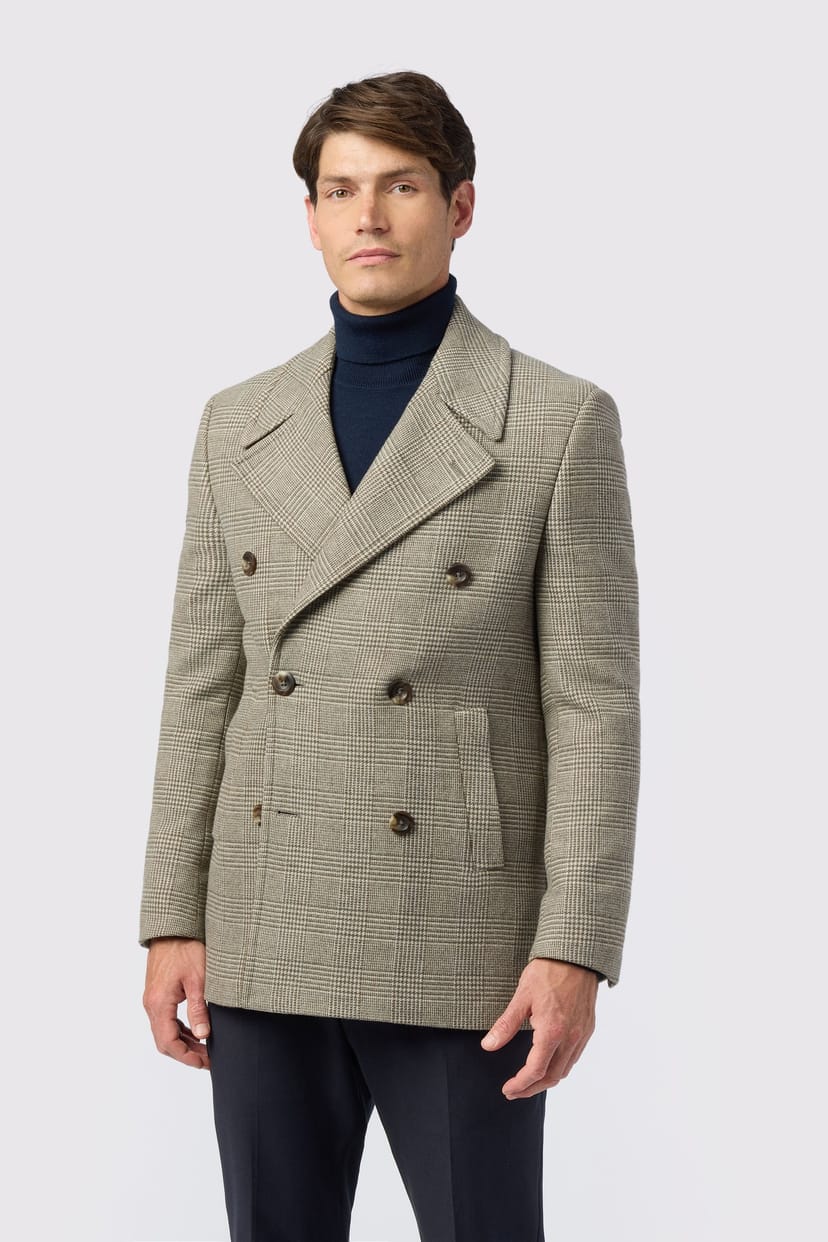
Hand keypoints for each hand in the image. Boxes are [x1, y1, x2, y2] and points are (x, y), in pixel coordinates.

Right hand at [142, 936, 210, 1068]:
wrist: (174, 926)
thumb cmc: (186, 948)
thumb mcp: (198, 980)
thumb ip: (199, 1009)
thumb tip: (203, 1035)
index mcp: (159, 1003)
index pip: (168, 1042)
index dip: (186, 1057)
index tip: (204, 1063)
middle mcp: (151, 1003)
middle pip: (164, 1040)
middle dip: (186, 1053)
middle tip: (208, 1059)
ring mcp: (153, 998)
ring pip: (165, 1031)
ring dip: (183, 1042)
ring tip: (205, 1048)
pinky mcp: (158, 992)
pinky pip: (166, 1019)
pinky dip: (180, 1029)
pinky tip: (196, 1030)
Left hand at [480, 958, 597, 1098]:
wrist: (576, 955)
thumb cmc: (548, 971)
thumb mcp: (522, 997)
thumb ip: (506, 1025)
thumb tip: (488, 1046)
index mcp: (552, 1031)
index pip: (536, 1070)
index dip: (520, 1084)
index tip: (507, 1089)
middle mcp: (571, 1037)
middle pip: (552, 1077)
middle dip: (532, 1088)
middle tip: (514, 1091)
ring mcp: (582, 1034)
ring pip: (566, 1070)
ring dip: (547, 1080)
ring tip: (529, 1081)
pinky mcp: (588, 1028)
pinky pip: (574, 1057)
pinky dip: (560, 1067)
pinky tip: (548, 1062)